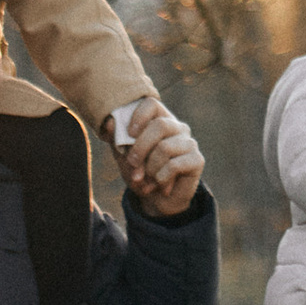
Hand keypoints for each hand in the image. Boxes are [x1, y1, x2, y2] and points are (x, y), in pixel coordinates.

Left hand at [112, 95, 203, 216]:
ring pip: (165, 148)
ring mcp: (189, 142)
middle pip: (160, 125)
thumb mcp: (124, 156)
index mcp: (158, 120)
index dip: (138, 116)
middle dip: (140, 148)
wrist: (156, 200)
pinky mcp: (197, 160)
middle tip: (132, 164)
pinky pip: (175, 165)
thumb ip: (116, 139)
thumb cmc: (140, 172)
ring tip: (145, 181)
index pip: (151, 104)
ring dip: (149, 168)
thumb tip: (109, 123)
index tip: (129, 134)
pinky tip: (160, 185)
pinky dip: (161, 178)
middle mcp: (177, 127)